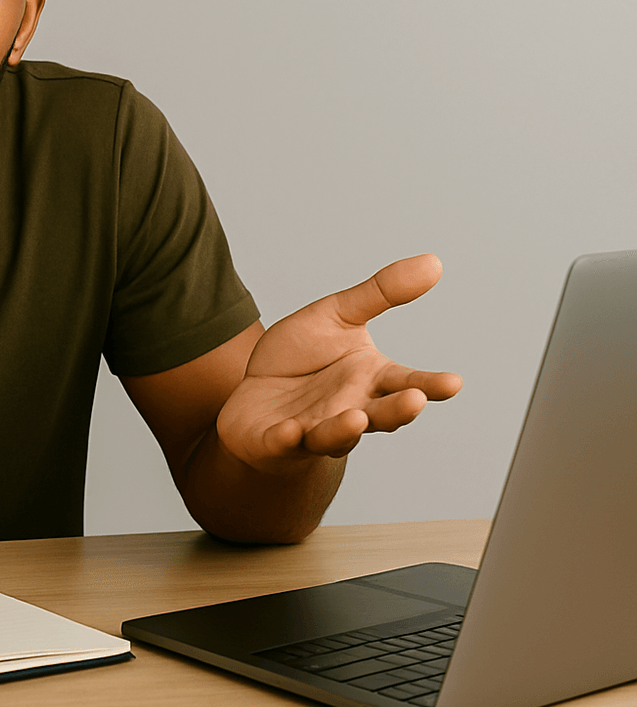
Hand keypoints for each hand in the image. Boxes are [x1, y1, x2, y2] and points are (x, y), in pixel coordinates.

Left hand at [216, 254, 461, 474]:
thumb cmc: (301, 357)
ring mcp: (313, 429)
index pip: (405, 383)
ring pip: (333, 435)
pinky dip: (285, 440)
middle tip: (414, 401)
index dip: (429, 385)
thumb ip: (381, 293)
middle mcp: (349, 409)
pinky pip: (281, 444)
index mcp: (369, 380)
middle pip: (379, 415)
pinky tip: (289, 431)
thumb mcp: (338, 315)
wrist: (254, 392)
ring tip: (356, 418)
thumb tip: (433, 262)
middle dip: (396, 410)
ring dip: (344, 429)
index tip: (453, 382)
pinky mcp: (274, 441)